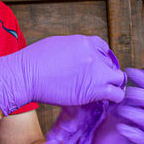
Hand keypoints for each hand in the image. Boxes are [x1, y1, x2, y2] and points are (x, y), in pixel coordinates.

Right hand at [0, 35, 125, 114]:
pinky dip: (114, 98)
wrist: (26, 75)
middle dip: (105, 72)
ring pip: (118, 78)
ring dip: (113, 84)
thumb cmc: (34, 61)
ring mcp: (95, 72)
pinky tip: (106, 101)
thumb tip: (79, 57)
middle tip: (96, 82)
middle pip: (110, 63)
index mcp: (84, 41)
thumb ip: (74, 49)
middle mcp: (93, 55)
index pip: (103, 48)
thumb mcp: (57, 44)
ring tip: (104, 92)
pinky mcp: (93, 90)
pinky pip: (116, 94)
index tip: (95, 67)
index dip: (101, 58)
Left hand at [84, 68, 143, 143]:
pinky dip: (133, 132)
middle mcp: (141, 115)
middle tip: (126, 95)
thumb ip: (111, 89)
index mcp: (136, 103)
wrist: (91, 138)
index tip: (129, 72)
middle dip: (143, 96)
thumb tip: (112, 73)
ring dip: (137, 114)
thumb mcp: (104, 100)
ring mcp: (138, 129)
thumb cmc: (99, 117)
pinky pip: (143, 139)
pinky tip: (120, 128)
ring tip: (119, 112)